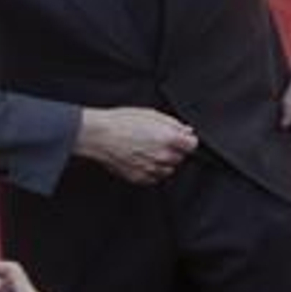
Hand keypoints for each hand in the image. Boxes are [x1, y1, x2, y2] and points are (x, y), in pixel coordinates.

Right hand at [75, 106, 196, 184]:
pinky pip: (154, 178)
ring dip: (162, 162)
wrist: (97, 136)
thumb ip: (172, 123)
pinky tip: (140, 159)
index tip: (179, 138)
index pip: (193, 145)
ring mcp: (151, 169)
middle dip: (173, 150)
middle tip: (156, 141)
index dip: (185, 140)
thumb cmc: (119, 122)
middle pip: (180, 158)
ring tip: (146, 151)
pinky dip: (151, 171)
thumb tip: (185, 131)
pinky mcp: (140, 178)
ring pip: (168, 169)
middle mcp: (163, 156)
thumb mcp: (149, 114)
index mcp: (168, 138)